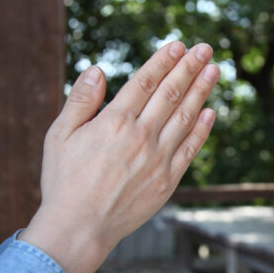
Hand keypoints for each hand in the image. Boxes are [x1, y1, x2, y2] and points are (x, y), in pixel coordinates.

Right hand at [19, 42, 218, 272]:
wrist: (80, 227)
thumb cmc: (64, 180)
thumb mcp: (59, 135)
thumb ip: (80, 101)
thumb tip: (97, 69)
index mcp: (115, 122)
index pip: (146, 82)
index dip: (164, 61)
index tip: (179, 45)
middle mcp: (142, 136)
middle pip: (171, 94)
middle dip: (190, 68)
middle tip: (205, 49)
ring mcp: (159, 159)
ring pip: (186, 116)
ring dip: (201, 91)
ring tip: (214, 71)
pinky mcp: (168, 180)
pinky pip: (190, 148)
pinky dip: (202, 129)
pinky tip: (210, 112)